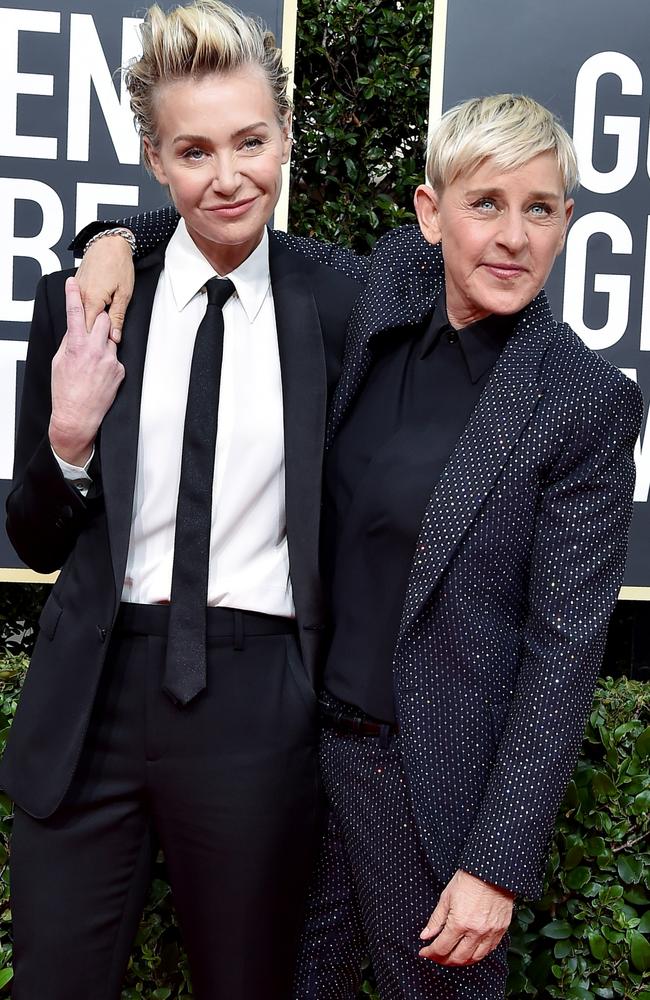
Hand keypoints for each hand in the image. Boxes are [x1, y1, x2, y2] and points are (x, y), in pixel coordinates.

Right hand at [49, 277, 124, 465]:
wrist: (78, 416)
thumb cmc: (65, 392)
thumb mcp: (60, 362)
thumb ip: (69, 343)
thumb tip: (75, 330)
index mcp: (76, 346)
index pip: (75, 313)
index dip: (73, 294)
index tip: (74, 282)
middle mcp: (95, 350)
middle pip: (103, 319)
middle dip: (98, 319)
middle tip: (93, 326)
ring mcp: (110, 360)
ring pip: (111, 338)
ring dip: (104, 343)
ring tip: (94, 361)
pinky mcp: (120, 370)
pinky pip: (116, 357)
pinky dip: (109, 361)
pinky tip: (100, 374)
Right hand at [76, 233, 134, 341]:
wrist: (109, 243)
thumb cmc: (119, 264)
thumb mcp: (124, 294)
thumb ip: (118, 317)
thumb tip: (115, 336)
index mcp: (92, 299)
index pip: (88, 328)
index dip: (95, 340)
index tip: (100, 349)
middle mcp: (81, 295)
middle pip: (83, 323)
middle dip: (91, 334)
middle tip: (101, 344)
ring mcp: (78, 289)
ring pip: (81, 314)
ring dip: (89, 322)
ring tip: (99, 330)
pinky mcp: (77, 285)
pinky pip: (80, 303)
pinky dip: (87, 311)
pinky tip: (95, 315)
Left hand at [419, 869, 513, 965]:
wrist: (491, 871)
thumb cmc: (468, 880)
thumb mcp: (446, 897)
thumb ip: (436, 920)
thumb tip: (425, 935)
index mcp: (459, 923)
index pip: (442, 948)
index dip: (430, 953)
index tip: (425, 952)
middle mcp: (475, 932)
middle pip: (458, 958)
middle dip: (443, 960)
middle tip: (436, 956)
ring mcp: (490, 933)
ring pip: (474, 959)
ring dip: (461, 961)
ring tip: (451, 957)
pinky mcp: (500, 931)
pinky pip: (489, 951)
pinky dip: (478, 955)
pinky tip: (470, 951)